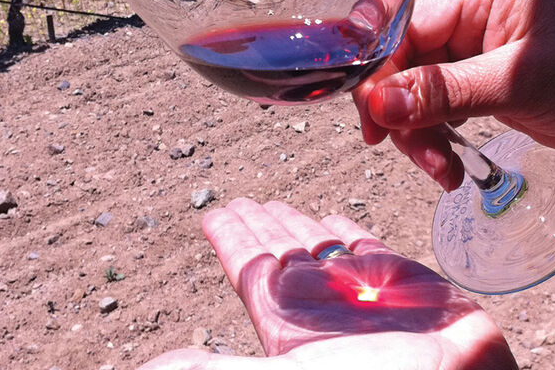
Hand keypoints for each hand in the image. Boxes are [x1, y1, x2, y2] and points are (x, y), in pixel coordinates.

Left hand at [138, 198, 516, 369]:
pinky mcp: (399, 279)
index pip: (248, 269)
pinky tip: (335, 218)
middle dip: (260, 224)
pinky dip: (348, 230)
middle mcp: (319, 304)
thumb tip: (155, 367)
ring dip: (298, 224)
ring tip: (279, 203)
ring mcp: (359, 291)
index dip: (230, 239)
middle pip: (279, 252)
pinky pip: (366, 246)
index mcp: (286, 322)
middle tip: (243, 200)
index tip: (213, 212)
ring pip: (319, 246)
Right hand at [354, 0, 554, 190]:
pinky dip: (434, 138)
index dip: (378, 69)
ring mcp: (470, 48)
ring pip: (411, 89)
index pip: (403, 23)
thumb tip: (377, 103)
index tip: (370, 116)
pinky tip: (449, 167)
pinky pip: (434, 106)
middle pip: (400, 59)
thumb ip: (446, 91)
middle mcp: (468, 13)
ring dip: (418, 133)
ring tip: (443, 171)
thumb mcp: (521, 83)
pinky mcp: (476, 80)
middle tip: (415, 154)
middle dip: (399, 111)